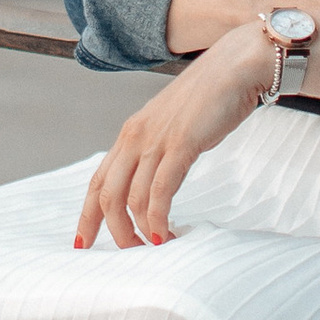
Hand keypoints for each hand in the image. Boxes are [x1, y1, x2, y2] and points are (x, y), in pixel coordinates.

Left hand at [76, 24, 275, 250]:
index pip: (97, 181)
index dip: (87, 215)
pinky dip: (158, 218)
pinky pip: (160, 191)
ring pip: (130, 198)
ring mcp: (156, 141)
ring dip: (139, 231)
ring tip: (155, 246)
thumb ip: (160, 151)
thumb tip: (157, 185)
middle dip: (112, 231)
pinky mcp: (181, 144)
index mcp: (130, 133)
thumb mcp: (173, 126)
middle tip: (129, 253)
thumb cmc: (210, 97)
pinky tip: (166, 234)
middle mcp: (135, 137)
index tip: (84, 242)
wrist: (235, 66)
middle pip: (107, 195)